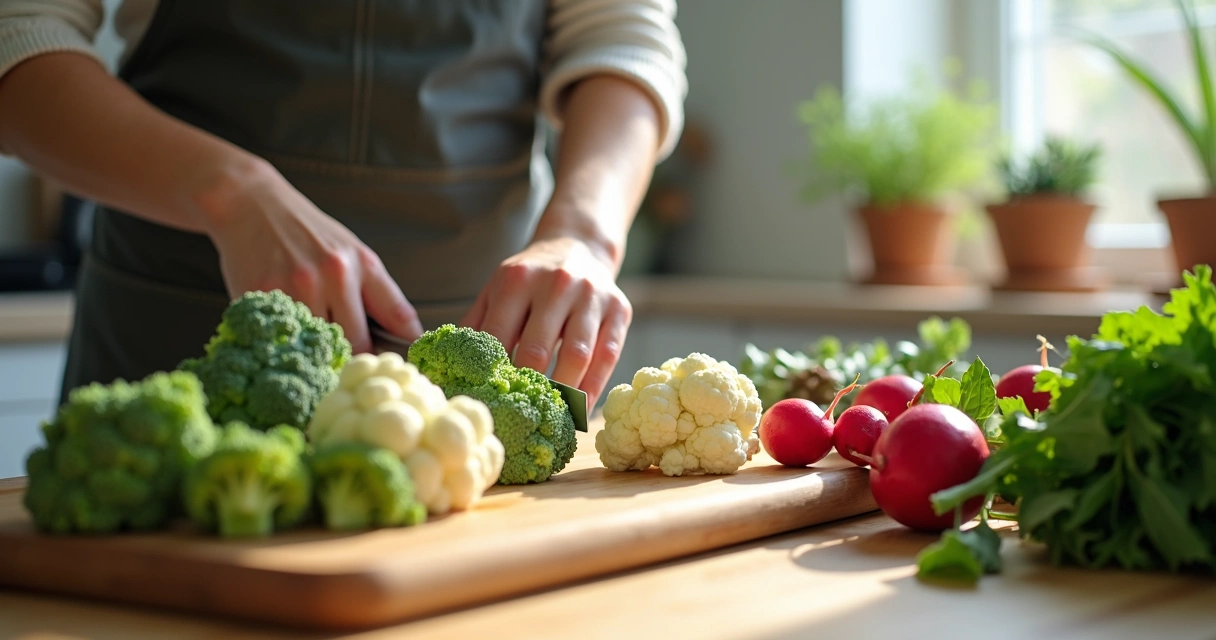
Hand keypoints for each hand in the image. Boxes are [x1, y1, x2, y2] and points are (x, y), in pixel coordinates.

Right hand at [200, 161, 422, 352]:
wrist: (252, 205)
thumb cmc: (307, 234)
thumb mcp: (352, 253)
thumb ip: (376, 293)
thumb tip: (403, 338)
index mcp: (363, 264)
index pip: (397, 317)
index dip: (404, 347)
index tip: (405, 361)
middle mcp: (335, 274)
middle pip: (357, 343)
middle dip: (354, 356)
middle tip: (346, 360)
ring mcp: (298, 285)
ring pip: (320, 346)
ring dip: (319, 353)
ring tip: (312, 345)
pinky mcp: (263, 295)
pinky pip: (285, 337)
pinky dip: (288, 343)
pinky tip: (285, 333)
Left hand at [461, 235, 631, 407]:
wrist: (578, 244)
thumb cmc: (531, 278)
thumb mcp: (498, 288)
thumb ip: (475, 324)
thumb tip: (448, 368)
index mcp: (517, 279)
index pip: (499, 338)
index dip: (493, 375)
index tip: (489, 405)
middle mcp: (556, 283)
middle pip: (537, 350)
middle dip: (527, 389)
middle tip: (519, 420)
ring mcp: (591, 296)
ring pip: (576, 356)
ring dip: (563, 394)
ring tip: (552, 421)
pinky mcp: (619, 309)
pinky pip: (607, 356)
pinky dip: (594, 388)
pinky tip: (582, 410)